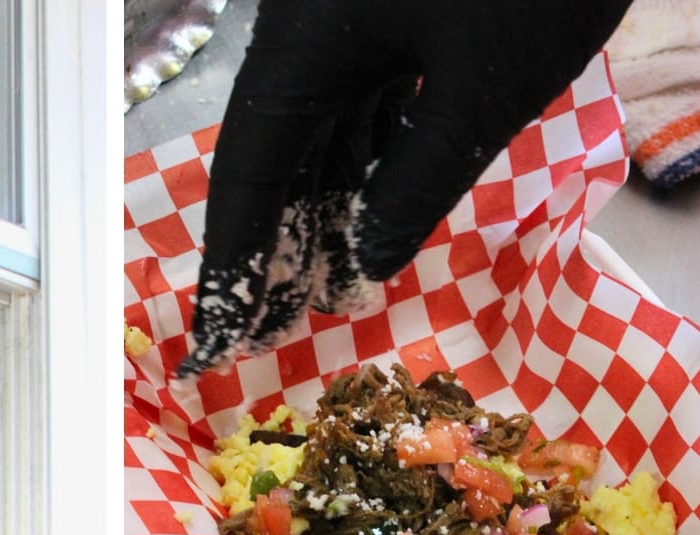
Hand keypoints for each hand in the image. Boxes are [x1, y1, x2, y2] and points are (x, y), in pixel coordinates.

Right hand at [178, 0, 631, 376]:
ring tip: (334, 285)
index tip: (218, 337)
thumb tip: (365, 261)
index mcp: (301, 46)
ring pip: (320, 127)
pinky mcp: (396, 6)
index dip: (232, 264)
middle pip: (273, 153)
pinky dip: (368, 157)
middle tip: (275, 330)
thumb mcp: (481, 96)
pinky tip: (380, 207)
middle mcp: (309, 30)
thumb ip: (413, 187)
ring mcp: (352, 14)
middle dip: (277, 243)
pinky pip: (363, 96)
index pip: (244, 174)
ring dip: (326, 205)